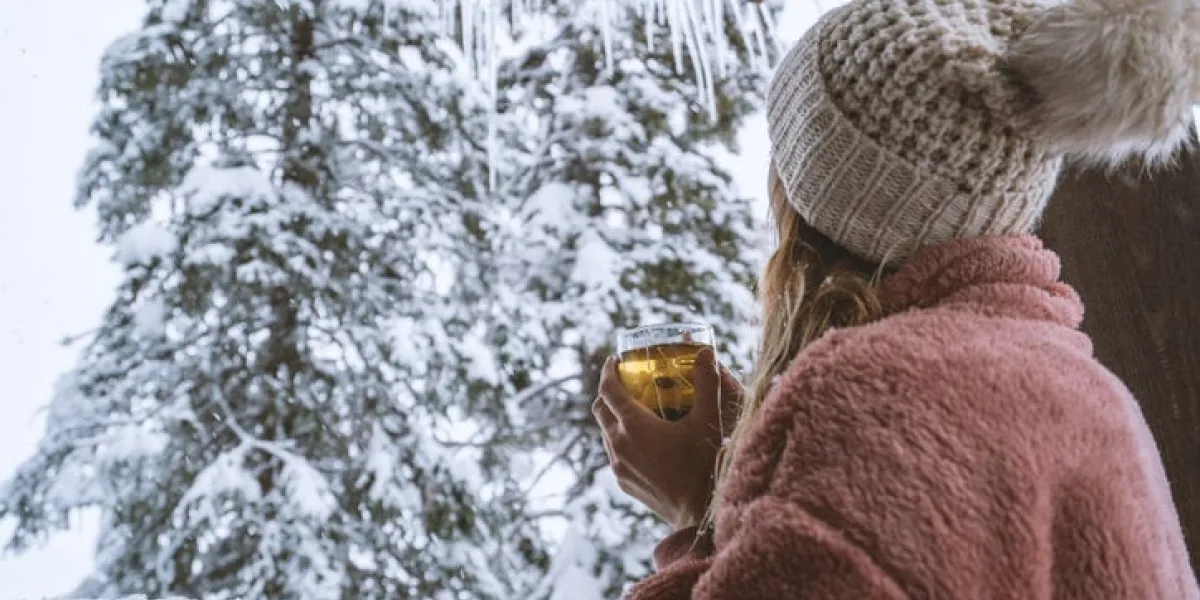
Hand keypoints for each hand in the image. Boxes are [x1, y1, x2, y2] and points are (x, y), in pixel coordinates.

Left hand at [592, 347, 743, 530]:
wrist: (696, 512)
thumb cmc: (702, 464)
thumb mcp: (706, 420)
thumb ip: (706, 383)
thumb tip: (706, 351)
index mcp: (633, 424)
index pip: (608, 388)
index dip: (608, 370)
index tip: (615, 359)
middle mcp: (618, 442)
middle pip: (600, 408)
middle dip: (608, 390)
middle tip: (625, 381)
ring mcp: (618, 464)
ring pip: (604, 431)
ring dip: (613, 416)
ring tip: (634, 409)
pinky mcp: (622, 481)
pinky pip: (613, 452)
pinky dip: (620, 438)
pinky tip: (641, 439)